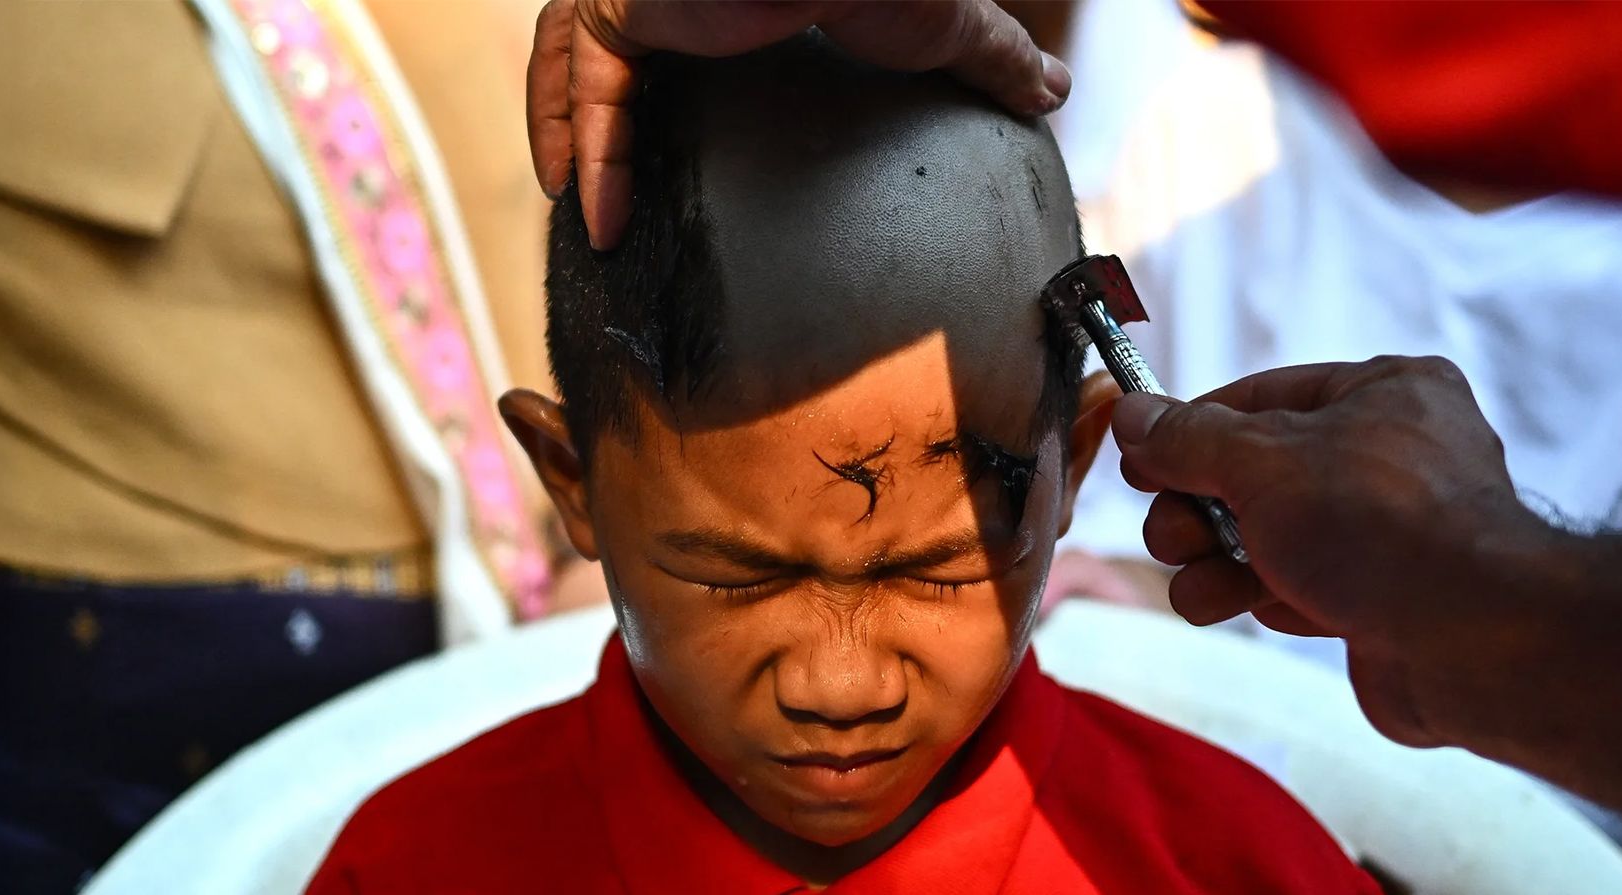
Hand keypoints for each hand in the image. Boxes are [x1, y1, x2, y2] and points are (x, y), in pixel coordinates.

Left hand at [527, 0, 1071, 248]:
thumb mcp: (948, 29)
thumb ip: (992, 62)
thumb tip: (1056, 93)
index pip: (671, 21)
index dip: (650, 81)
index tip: (654, 152)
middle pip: (599, 37)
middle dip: (583, 106)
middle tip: (596, 185)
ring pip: (568, 55)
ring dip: (565, 129)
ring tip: (588, 212)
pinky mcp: (626, 2)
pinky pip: (587, 83)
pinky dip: (587, 149)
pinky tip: (602, 219)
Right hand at [1114, 356, 1554, 743]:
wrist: (1470, 643)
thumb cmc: (1379, 526)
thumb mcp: (1261, 462)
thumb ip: (1188, 439)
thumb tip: (1131, 415)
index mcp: (1385, 393)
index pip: (1261, 397)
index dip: (1191, 430)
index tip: (1138, 461)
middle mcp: (1394, 454)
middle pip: (1257, 472)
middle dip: (1200, 510)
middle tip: (1174, 536)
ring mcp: (1391, 532)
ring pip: (1270, 536)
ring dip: (1218, 563)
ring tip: (1200, 586)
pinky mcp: (1382, 599)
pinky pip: (1300, 585)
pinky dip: (1264, 597)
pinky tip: (1250, 607)